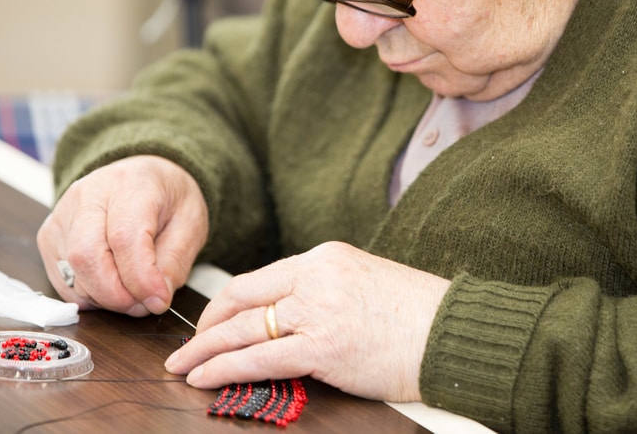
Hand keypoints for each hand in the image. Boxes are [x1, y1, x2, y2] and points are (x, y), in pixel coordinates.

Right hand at [36, 155, 208, 316]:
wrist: (142, 178)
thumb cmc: (167, 198)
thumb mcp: (190, 223)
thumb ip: (174, 262)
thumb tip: (155, 299)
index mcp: (130, 184)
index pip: (124, 237)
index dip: (141, 278)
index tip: (159, 300)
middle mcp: (88, 195)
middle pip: (87, 256)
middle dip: (117, 295)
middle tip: (144, 303)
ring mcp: (62, 215)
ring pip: (72, 272)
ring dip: (104, 297)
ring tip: (132, 291)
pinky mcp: (49, 236)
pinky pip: (62, 280)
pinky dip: (88, 295)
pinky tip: (111, 284)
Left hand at [164, 241, 450, 401]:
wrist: (453, 331)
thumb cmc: (418, 313)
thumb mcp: (364, 284)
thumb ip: (324, 293)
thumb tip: (290, 318)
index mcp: (326, 257)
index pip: (260, 278)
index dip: (226, 303)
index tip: (212, 321)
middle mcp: (316, 277)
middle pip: (242, 299)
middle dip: (207, 325)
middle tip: (186, 346)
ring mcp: (318, 311)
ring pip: (243, 329)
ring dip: (205, 350)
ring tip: (183, 366)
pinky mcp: (323, 347)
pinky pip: (259, 359)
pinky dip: (224, 369)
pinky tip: (205, 378)